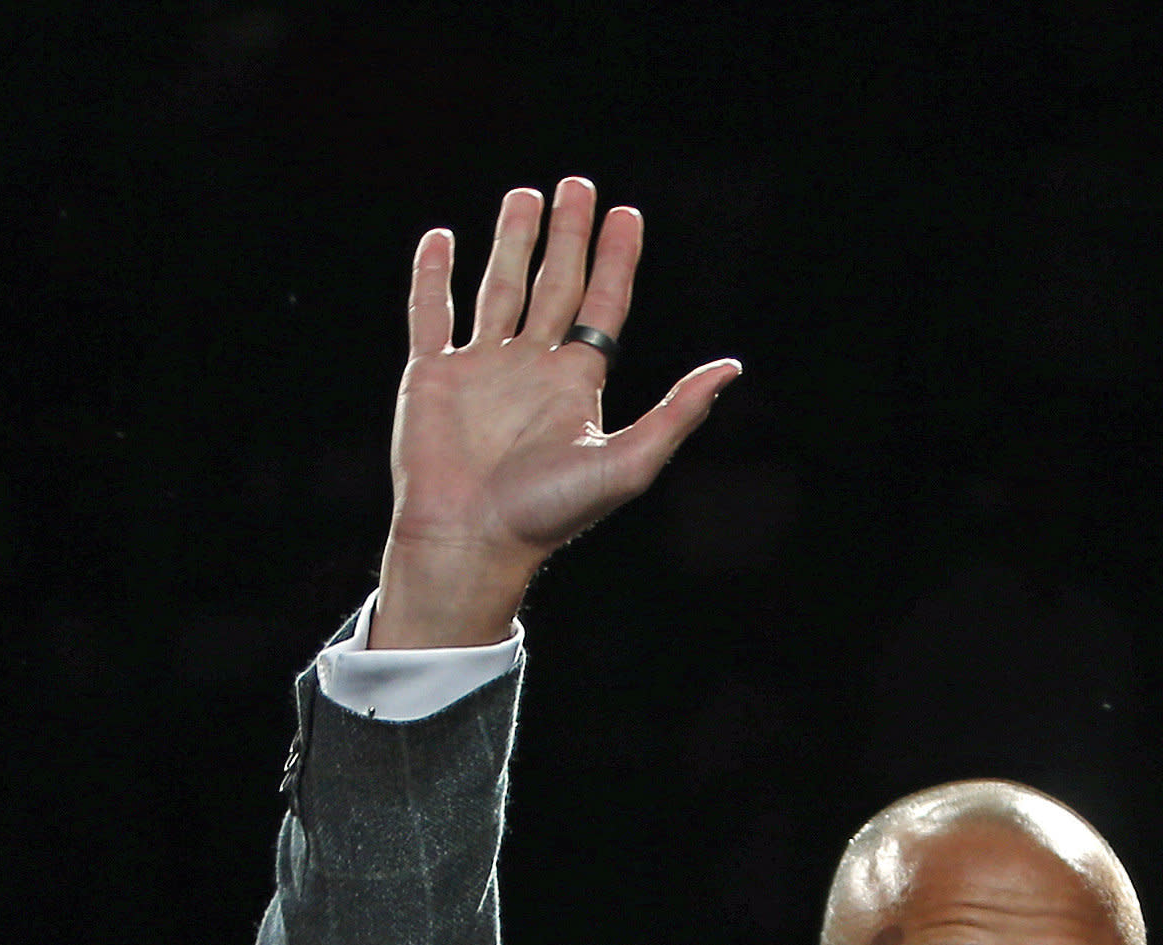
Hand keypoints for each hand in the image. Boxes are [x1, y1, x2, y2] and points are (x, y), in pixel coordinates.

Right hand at [371, 176, 738, 648]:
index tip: (627, 214)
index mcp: (575, 384)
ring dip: (512, 241)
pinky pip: (431, 315)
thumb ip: (677, 413)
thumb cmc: (547, 514)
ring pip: (498, 289)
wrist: (471, 540)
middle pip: (555, 285)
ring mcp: (479, 370)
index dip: (616, 260)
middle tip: (578, 185)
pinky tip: (440, 240)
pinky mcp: (431, 378)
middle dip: (567, 236)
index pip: (602, 306)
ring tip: (524, 195)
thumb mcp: (628, 461)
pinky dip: (432, 277)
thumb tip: (732, 368)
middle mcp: (529, 369)